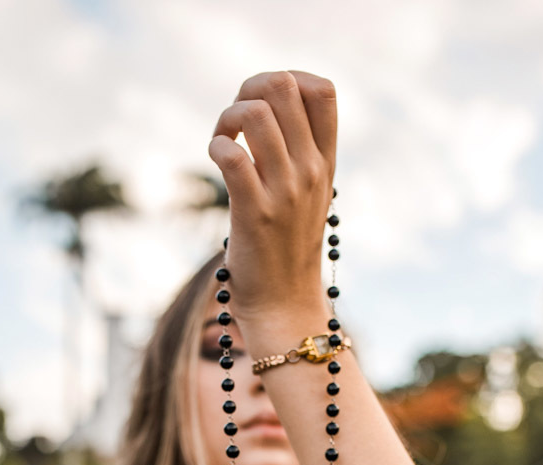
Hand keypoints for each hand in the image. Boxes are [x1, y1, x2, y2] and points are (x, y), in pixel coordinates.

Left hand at [208, 71, 336, 325]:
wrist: (285, 307)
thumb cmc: (287, 252)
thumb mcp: (307, 199)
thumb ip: (297, 157)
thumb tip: (265, 115)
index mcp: (326, 164)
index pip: (323, 91)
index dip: (288, 79)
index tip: (266, 106)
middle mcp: (310, 171)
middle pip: (284, 87)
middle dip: (249, 89)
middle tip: (236, 122)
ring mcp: (285, 191)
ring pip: (255, 114)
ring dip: (228, 117)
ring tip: (224, 141)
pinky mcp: (255, 212)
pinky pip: (231, 156)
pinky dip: (215, 146)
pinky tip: (216, 159)